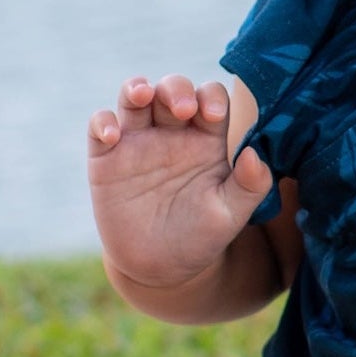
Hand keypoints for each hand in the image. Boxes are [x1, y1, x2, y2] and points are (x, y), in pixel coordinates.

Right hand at [87, 74, 272, 298]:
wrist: (160, 267)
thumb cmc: (201, 236)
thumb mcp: (231, 214)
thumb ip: (251, 185)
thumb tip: (255, 155)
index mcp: (206, 139)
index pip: (210, 99)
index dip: (212, 97)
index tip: (214, 115)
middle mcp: (172, 133)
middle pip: (173, 89)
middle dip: (176, 89)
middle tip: (183, 109)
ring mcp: (138, 142)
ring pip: (134, 97)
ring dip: (137, 88)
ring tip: (143, 94)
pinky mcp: (106, 158)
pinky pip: (99, 127)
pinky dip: (102, 123)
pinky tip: (112, 136)